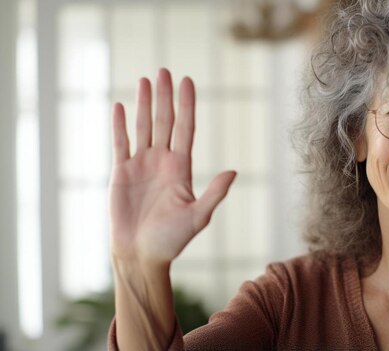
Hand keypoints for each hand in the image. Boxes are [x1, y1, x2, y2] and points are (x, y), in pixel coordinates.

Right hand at [109, 69, 235, 265]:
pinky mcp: (121, 173)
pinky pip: (120, 143)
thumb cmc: (171, 240)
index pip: (185, 128)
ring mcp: (141, 165)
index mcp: (181, 167)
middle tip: (164, 70)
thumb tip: (233, 171)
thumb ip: (214, 193)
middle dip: (165, 96)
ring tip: (146, 80)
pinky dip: (120, 125)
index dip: (186, 105)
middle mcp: (162, 161)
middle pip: (165, 121)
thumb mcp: (197, 217)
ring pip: (143, 127)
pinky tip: (119, 106)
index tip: (187, 81)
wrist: (142, 255)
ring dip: (144, 104)